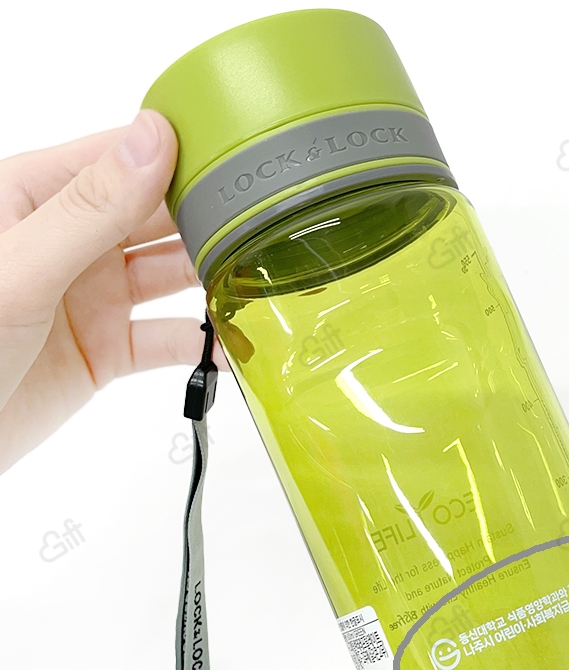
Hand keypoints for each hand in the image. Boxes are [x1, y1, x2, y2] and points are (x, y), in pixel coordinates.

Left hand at [0, 110, 228, 474]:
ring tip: (258, 279)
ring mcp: (91, 296)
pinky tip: (230, 343)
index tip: (238, 158)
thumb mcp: (21, 266)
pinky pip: (167, 340)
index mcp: (35, 198)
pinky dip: (202, 344)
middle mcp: (70, 242)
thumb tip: (151, 142)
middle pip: (157, 217)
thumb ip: (90, 209)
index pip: (121, 159)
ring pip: (170, 277)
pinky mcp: (107, 349)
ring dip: (212, 279)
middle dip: (209, 219)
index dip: (179, 154)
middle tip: (264, 225)